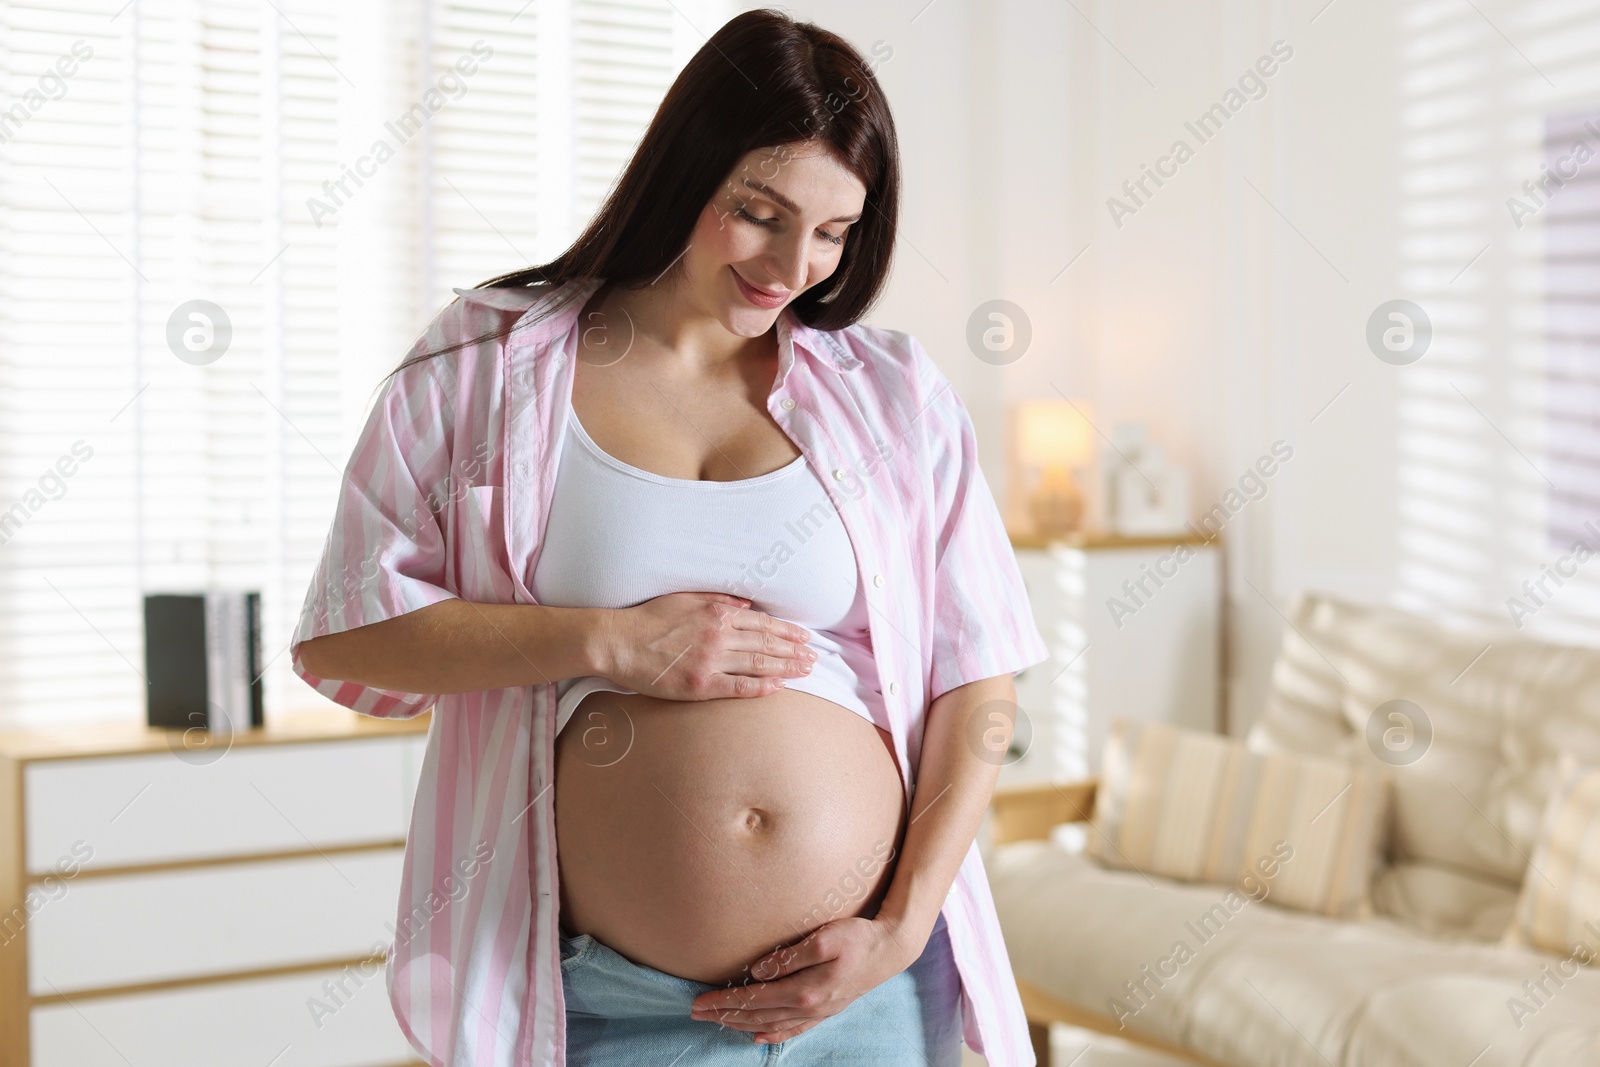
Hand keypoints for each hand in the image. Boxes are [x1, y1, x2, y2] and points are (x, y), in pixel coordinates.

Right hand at [598, 591, 815, 700]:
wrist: (618, 642)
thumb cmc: (648, 619)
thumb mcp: (685, 599)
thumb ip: (718, 600)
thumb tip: (746, 605)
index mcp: (716, 614)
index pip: (761, 623)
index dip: (786, 631)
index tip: (803, 637)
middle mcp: (718, 637)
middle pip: (766, 644)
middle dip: (794, 650)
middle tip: (814, 657)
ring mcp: (710, 662)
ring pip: (758, 664)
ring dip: (785, 668)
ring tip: (805, 671)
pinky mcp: (699, 685)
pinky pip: (738, 687)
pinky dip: (760, 687)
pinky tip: (778, 688)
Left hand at [687, 916, 921, 1044]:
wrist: (891, 950)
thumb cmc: (857, 937)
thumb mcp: (824, 938)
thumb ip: (789, 956)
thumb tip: (757, 971)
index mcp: (806, 990)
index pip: (754, 999)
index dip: (725, 1001)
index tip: (699, 1001)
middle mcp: (809, 1007)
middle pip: (757, 1015)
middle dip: (724, 1014)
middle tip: (695, 1013)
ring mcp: (818, 1012)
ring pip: (771, 1024)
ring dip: (741, 1024)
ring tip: (717, 1022)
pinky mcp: (826, 1011)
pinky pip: (793, 1029)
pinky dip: (772, 1035)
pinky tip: (757, 1037)